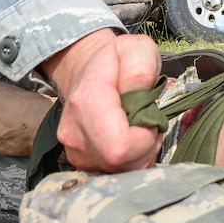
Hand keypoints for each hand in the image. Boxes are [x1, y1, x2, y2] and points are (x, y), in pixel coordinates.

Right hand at [40, 29, 162, 171]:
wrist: (88, 70)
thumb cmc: (116, 61)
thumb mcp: (136, 49)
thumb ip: (141, 68)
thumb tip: (140, 94)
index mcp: (86, 102)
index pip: (119, 147)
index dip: (145, 138)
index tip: (149, 117)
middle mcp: (74, 132)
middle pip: (123, 164)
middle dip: (146, 146)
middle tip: (147, 120)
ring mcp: (75, 151)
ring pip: (122, 172)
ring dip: (140, 153)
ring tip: (138, 126)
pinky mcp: (82, 162)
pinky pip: (117, 173)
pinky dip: (131, 160)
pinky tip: (129, 139)